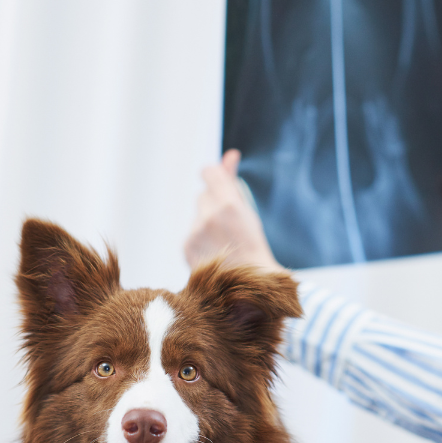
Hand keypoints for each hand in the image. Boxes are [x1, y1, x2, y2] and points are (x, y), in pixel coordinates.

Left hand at [186, 150, 284, 272]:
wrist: (252, 286)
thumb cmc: (255, 248)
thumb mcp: (248, 211)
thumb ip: (234, 182)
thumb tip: (229, 155)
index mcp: (229, 205)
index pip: (210, 173)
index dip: (212, 174)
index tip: (215, 178)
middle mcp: (208, 216)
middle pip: (204, 196)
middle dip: (214, 204)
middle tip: (230, 223)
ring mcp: (195, 233)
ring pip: (198, 216)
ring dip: (207, 223)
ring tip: (225, 243)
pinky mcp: (186, 247)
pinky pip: (191, 233)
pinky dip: (201, 240)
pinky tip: (216, 253)